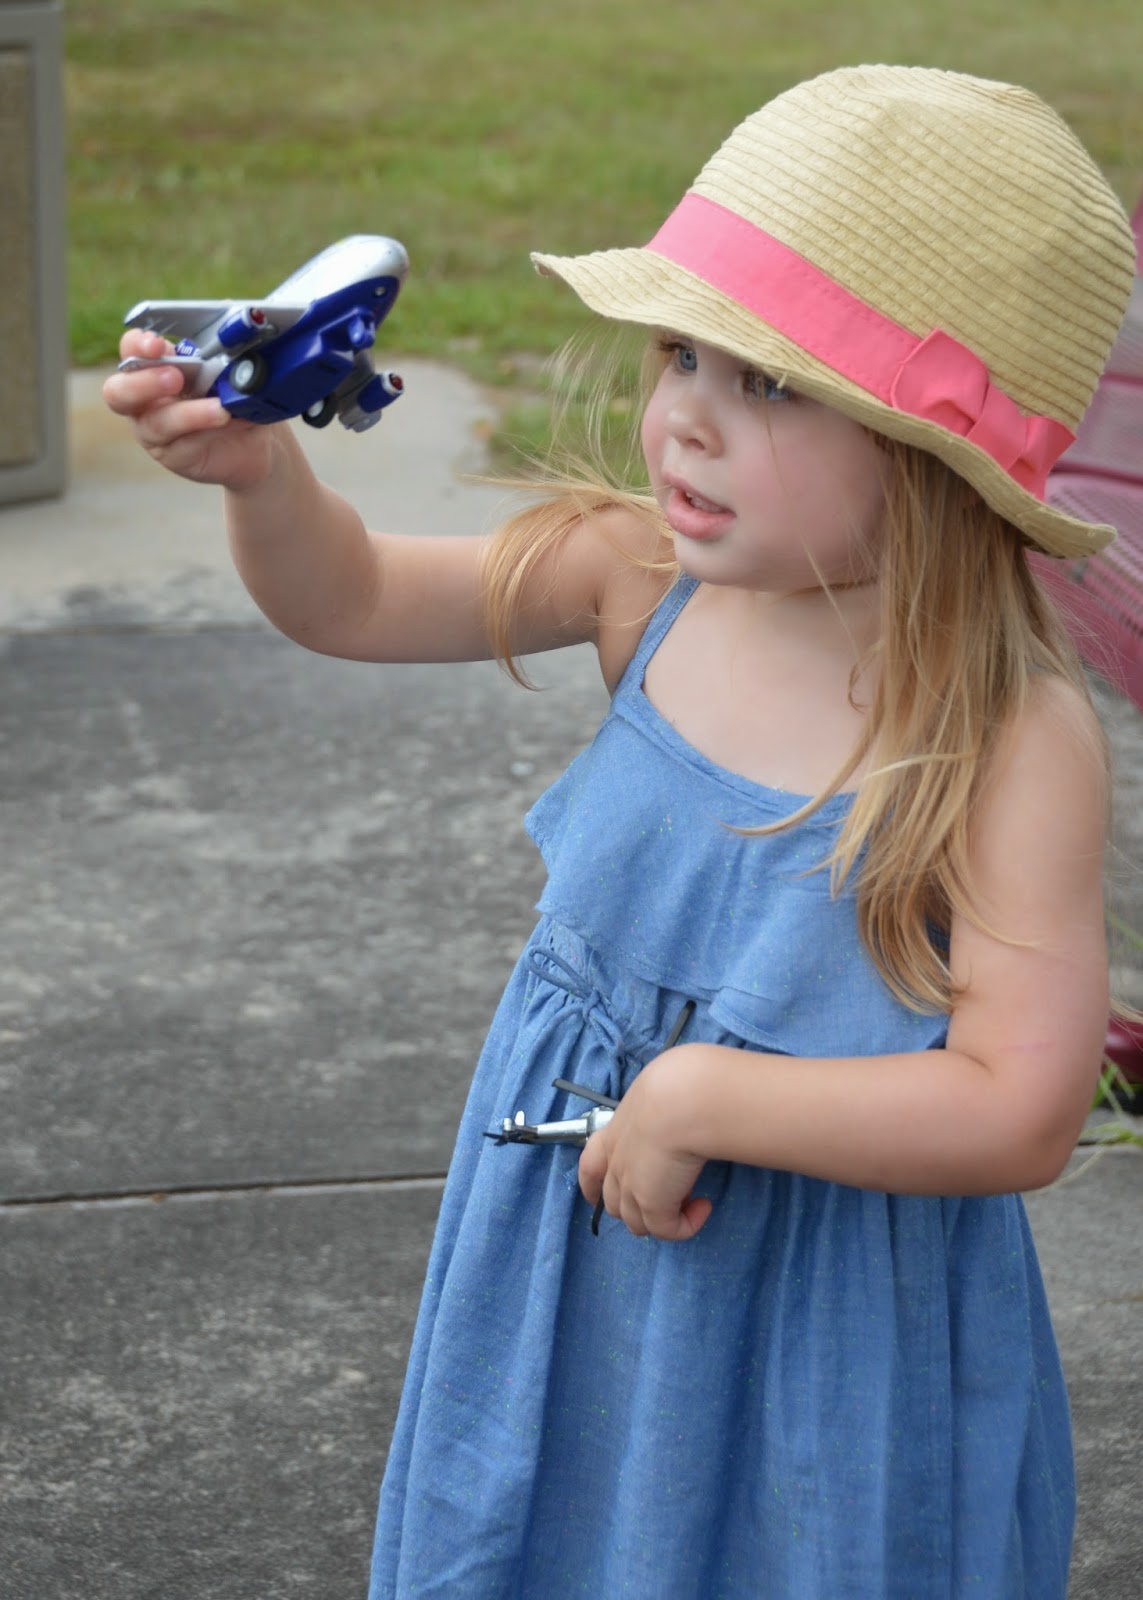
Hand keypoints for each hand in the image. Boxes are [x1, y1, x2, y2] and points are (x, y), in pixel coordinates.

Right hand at [102, 330, 278, 492]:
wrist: (255, 443)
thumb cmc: (234, 398)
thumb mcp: (232, 371)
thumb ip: (222, 352)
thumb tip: (230, 328)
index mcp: (152, 367)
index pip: (131, 350)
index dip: (137, 345)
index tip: (157, 344)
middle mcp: (144, 400)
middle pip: (118, 392)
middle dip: (143, 383)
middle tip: (174, 377)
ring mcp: (155, 431)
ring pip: (154, 423)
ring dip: (187, 413)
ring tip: (219, 409)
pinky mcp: (173, 456)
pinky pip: (182, 446)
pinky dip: (206, 431)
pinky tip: (226, 420)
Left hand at [578, 1048, 711, 1241]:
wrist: (681, 1101)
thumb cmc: (676, 1089)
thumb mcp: (659, 1098)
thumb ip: (658, 1115)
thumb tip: (679, 1121)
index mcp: (614, 1135)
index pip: (590, 1167)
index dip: (592, 1186)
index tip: (597, 1195)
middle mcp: (617, 1164)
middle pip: (613, 1203)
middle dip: (638, 1206)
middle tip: (672, 1190)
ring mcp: (631, 1189)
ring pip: (637, 1223)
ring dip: (663, 1217)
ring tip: (691, 1198)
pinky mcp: (653, 1206)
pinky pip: (668, 1231)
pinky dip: (687, 1224)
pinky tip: (704, 1205)